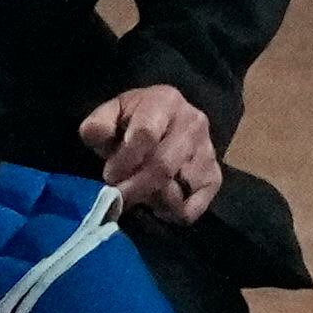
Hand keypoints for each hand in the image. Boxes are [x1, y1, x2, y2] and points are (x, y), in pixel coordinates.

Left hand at [80, 85, 220, 223]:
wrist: (165, 122)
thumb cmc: (132, 120)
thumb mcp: (110, 114)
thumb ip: (98, 125)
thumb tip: (97, 135)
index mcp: (166, 101)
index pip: (146, 134)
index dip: (125, 159)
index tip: (110, 175)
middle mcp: (194, 123)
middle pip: (164, 165)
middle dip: (135, 186)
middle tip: (119, 195)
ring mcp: (208, 150)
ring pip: (179, 188)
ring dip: (152, 199)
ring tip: (139, 193)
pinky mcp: (215, 176)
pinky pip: (194, 206)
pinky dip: (173, 212)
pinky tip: (158, 204)